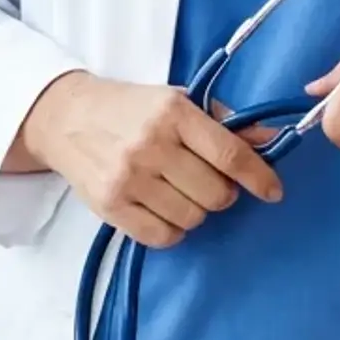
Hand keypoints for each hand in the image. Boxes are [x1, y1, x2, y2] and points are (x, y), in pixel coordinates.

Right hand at [15, 73, 283, 248]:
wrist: (67, 117)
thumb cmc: (132, 108)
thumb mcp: (178, 101)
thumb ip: (224, 124)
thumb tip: (272, 139)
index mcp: (174, 112)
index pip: (229, 155)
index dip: (259, 177)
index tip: (273, 191)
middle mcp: (152, 144)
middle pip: (215, 194)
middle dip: (222, 193)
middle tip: (207, 181)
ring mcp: (129, 177)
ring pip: (192, 218)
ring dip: (195, 211)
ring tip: (179, 191)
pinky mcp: (110, 205)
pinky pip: (162, 237)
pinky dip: (172, 229)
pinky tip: (163, 208)